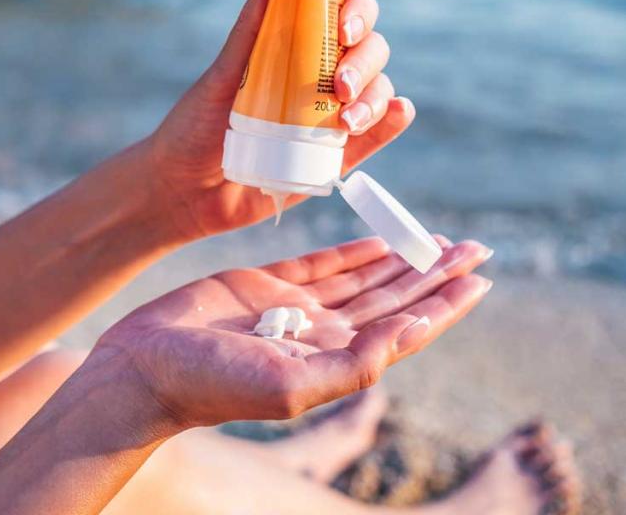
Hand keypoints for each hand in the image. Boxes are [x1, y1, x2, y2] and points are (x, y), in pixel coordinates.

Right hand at [92, 237, 492, 427]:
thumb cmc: (211, 385)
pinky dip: (354, 250)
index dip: (445, 304)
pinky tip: (381, 239)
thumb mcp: (293, 383)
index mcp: (336, 360)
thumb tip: (417, 331)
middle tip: (479, 248)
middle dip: (436, 274)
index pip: (406, 328)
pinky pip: (321, 263)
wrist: (145, 366)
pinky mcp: (265, 285)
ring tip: (442, 241)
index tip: (481, 278)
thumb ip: (358, 360)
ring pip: (364, 278)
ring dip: (403, 259)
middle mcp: (323, 334)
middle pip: (395, 299)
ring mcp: (295, 309)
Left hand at [146, 0, 413, 240]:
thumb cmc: (197, 125)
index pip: (343, 9)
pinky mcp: (338, 156)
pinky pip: (378, 134)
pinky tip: (399, 113)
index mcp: (295, 44)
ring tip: (346, 122)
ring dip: (375, 98)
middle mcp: (320, 74)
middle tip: (337, 86)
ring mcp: (331, 114)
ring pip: (379, 90)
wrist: (184, 193)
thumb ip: (253, 20)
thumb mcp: (224, 72)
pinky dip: (393, 121)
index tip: (343, 27)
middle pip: (369, 50)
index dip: (356, 10)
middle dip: (363, 62)